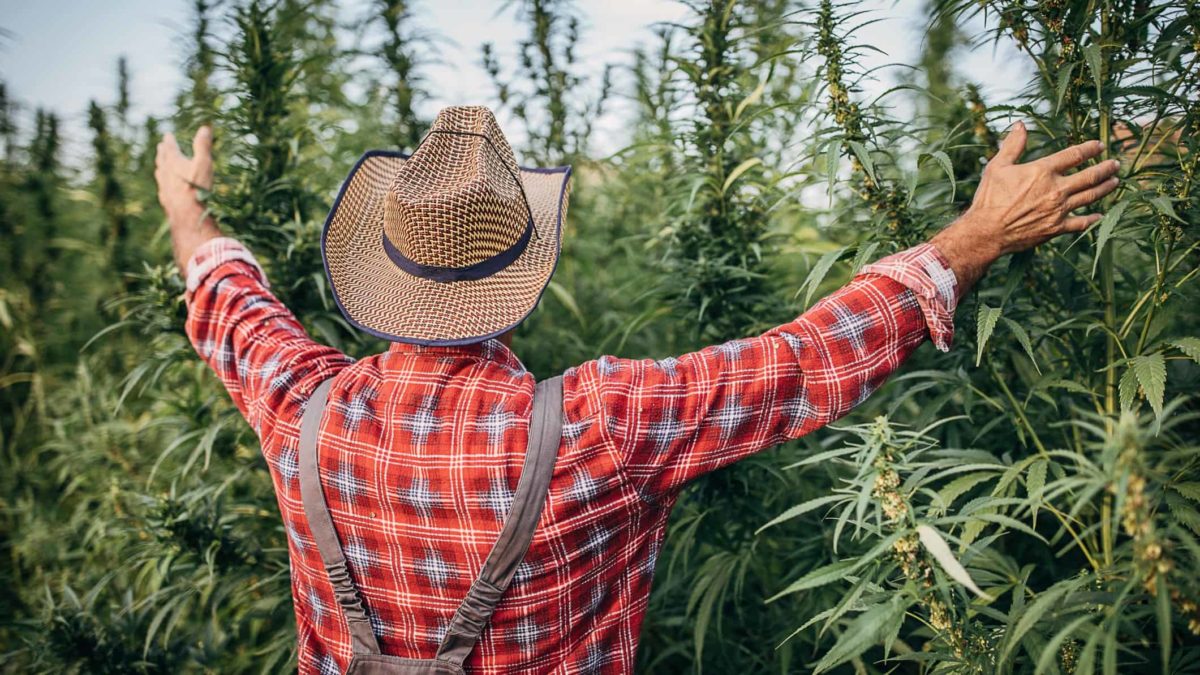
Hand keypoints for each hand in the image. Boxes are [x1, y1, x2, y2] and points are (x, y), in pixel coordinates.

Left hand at [155, 126, 220, 270]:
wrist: (187, 217)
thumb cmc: (197, 189)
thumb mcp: (204, 164)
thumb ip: (203, 146)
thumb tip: (205, 127)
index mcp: (174, 163)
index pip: (170, 148)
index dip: (169, 141)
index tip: (167, 135)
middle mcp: (166, 174)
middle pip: (162, 160)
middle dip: (162, 153)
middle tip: (161, 147)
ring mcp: (164, 188)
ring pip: (160, 175)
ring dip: (160, 168)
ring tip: (160, 165)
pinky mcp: (166, 201)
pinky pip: (163, 189)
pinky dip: (163, 185)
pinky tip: (164, 189)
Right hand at [930, 121, 1120, 295]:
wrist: (986, 232)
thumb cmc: (989, 199)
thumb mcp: (997, 167)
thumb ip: (1013, 145)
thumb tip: (1020, 125)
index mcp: (1042, 171)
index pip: (1074, 155)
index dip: (1090, 148)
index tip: (1099, 145)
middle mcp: (1056, 189)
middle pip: (1090, 175)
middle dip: (1106, 168)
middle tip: (1115, 164)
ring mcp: (1059, 210)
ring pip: (1091, 196)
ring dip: (1106, 188)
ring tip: (1115, 181)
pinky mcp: (1057, 228)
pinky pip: (1081, 223)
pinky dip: (1093, 218)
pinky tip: (1100, 215)